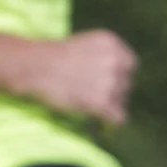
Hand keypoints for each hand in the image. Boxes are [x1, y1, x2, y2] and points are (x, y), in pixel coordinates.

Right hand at [20, 30, 138, 125]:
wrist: (36, 66)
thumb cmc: (52, 56)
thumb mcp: (85, 43)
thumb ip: (104, 55)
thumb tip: (116, 74)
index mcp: (112, 44)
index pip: (130, 64)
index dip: (120, 74)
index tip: (109, 82)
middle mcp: (116, 61)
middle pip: (127, 82)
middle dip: (115, 90)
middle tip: (96, 96)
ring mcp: (111, 81)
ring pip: (122, 100)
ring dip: (110, 105)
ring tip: (93, 106)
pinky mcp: (102, 102)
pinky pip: (119, 117)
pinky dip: (112, 122)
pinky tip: (104, 123)